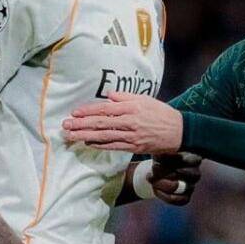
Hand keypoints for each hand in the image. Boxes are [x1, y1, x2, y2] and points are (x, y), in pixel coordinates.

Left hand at [63, 92, 182, 154]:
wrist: (179, 131)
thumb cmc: (161, 113)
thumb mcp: (145, 99)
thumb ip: (125, 97)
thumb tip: (109, 96)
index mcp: (132, 107)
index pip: (105, 109)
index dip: (88, 111)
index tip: (74, 113)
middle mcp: (130, 121)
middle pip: (101, 123)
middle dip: (81, 125)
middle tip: (65, 126)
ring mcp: (131, 136)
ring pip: (104, 136)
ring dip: (85, 136)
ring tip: (71, 136)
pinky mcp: (133, 147)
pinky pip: (113, 146)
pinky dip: (99, 145)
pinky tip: (87, 143)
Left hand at [149, 153, 201, 205]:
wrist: (158, 170)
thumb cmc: (162, 157)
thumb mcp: (161, 151)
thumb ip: (163, 152)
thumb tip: (159, 157)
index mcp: (194, 159)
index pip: (193, 160)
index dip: (179, 160)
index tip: (164, 157)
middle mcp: (195, 173)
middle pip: (183, 173)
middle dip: (163, 170)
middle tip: (153, 166)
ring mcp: (191, 186)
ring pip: (176, 187)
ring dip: (160, 182)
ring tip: (151, 177)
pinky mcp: (185, 198)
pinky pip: (174, 199)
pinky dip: (161, 194)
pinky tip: (154, 187)